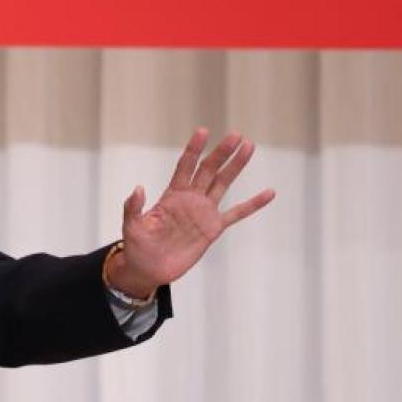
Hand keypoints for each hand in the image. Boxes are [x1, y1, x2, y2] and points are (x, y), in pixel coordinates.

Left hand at [105, 128, 275, 297]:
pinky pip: (237, 214)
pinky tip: (269, 192)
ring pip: (223, 184)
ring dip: (236, 166)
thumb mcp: (131, 226)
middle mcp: (190, 199)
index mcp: (171, 195)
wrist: (149, 269)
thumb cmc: (137, 246)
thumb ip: (133, 208)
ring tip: (249, 146)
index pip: (185, 166)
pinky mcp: (213, 229)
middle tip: (236, 135)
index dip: (194, 149)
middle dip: (221, 152)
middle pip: (209, 170)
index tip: (203, 131)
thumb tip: (138, 188)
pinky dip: (253, 204)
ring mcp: (203, 212)